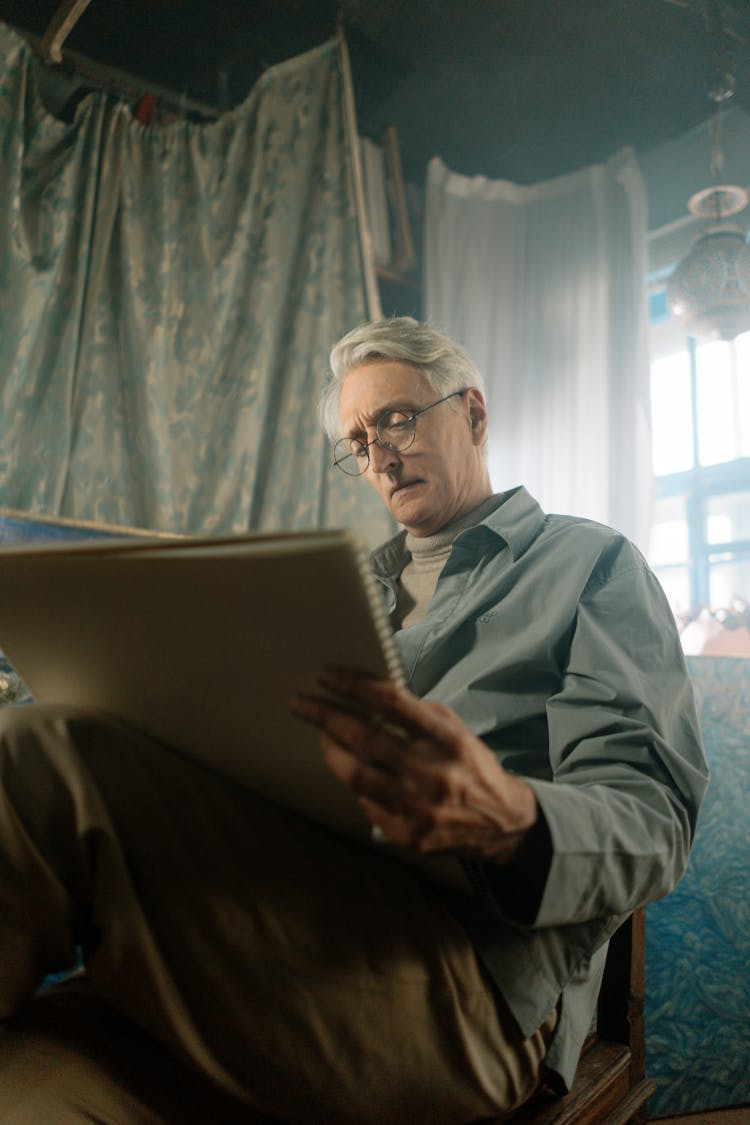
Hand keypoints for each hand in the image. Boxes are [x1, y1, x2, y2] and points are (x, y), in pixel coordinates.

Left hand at [289, 668, 537, 862]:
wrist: (503, 823)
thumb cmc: (471, 766)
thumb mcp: (455, 731)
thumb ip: (418, 715)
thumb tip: (370, 696)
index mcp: (445, 738)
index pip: (390, 702)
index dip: (353, 686)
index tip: (325, 676)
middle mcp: (430, 771)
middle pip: (364, 737)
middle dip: (325, 716)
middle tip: (300, 703)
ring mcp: (417, 807)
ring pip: (356, 775)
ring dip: (331, 751)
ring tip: (322, 736)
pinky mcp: (408, 835)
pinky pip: (367, 806)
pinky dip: (358, 787)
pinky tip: (355, 773)